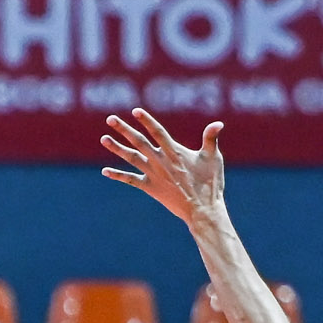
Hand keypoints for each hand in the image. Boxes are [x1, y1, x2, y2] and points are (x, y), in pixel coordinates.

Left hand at [102, 108, 225, 224]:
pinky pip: (131, 180)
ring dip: (116, 148)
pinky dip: (118, 175)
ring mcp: (154, 174)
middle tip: (110, 119)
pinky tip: (105, 171)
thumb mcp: (213, 159)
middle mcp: (160, 161)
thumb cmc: (210, 184)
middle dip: (124, 129)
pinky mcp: (150, 188)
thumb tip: (219, 123)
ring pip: (131, 158)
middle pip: (138, 141)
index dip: (146, 120)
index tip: (135, 111)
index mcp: (174, 152)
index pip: (157, 132)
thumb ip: (211, 139)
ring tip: (103, 138)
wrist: (202, 211)